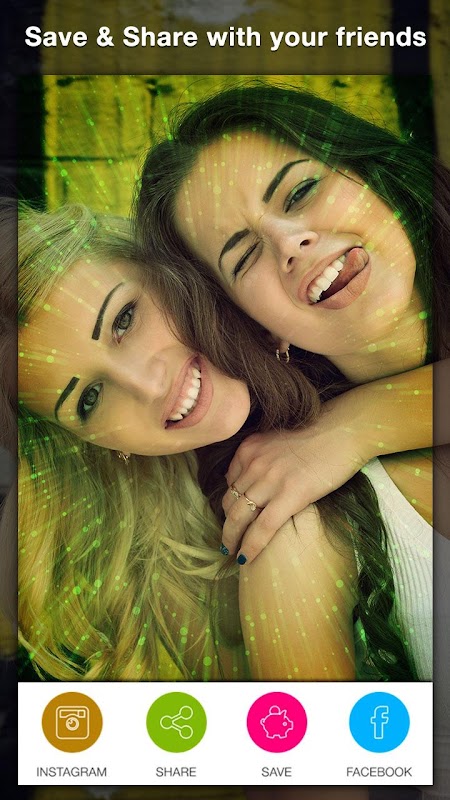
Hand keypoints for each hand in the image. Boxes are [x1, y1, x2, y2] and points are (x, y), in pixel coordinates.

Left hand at [222, 394, 370, 563]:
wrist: (344, 430)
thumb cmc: (319, 433)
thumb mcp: (278, 440)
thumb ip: (263, 458)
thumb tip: (256, 481)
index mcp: (250, 448)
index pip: (229, 483)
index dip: (228, 504)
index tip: (233, 518)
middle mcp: (254, 463)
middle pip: (229, 502)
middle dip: (226, 525)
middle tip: (226, 542)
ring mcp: (270, 479)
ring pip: (239, 517)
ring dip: (232, 538)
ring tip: (231, 552)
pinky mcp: (290, 495)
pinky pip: (263, 527)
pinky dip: (251, 545)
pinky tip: (246, 558)